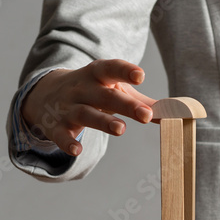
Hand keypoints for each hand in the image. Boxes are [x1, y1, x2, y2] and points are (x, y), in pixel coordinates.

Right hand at [21, 59, 157, 155]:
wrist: (46, 93)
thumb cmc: (92, 91)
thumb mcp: (113, 89)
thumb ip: (142, 101)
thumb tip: (173, 113)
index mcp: (97, 75)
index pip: (111, 69)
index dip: (125, 71)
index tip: (140, 76)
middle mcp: (82, 89)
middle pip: (105, 96)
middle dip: (126, 104)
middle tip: (146, 115)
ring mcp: (68, 108)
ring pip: (86, 114)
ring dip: (103, 121)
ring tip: (121, 129)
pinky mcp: (56, 127)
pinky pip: (61, 135)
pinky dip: (67, 143)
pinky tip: (77, 150)